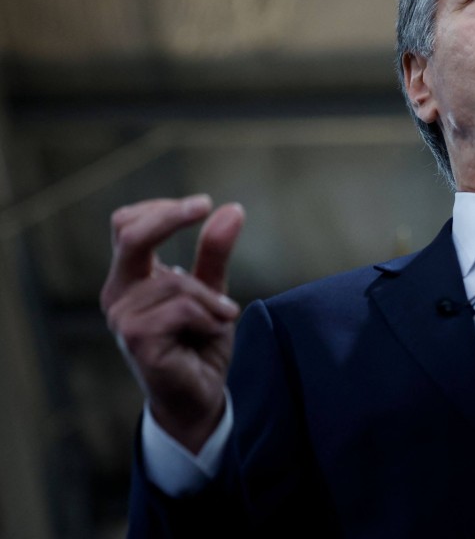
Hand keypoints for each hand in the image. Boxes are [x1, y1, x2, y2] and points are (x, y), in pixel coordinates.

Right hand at [100, 195, 244, 452]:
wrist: (199, 395)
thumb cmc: (199, 343)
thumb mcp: (212, 291)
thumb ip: (215, 252)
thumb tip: (231, 209)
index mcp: (130, 278)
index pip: (127, 225)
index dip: (160, 208)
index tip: (203, 204)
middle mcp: (118, 294)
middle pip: (130, 236)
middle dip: (169, 217)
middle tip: (205, 207)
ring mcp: (122, 318)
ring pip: (176, 281)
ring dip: (211, 299)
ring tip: (220, 319)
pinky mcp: (136, 339)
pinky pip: (182, 308)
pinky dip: (208, 317)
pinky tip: (209, 333)